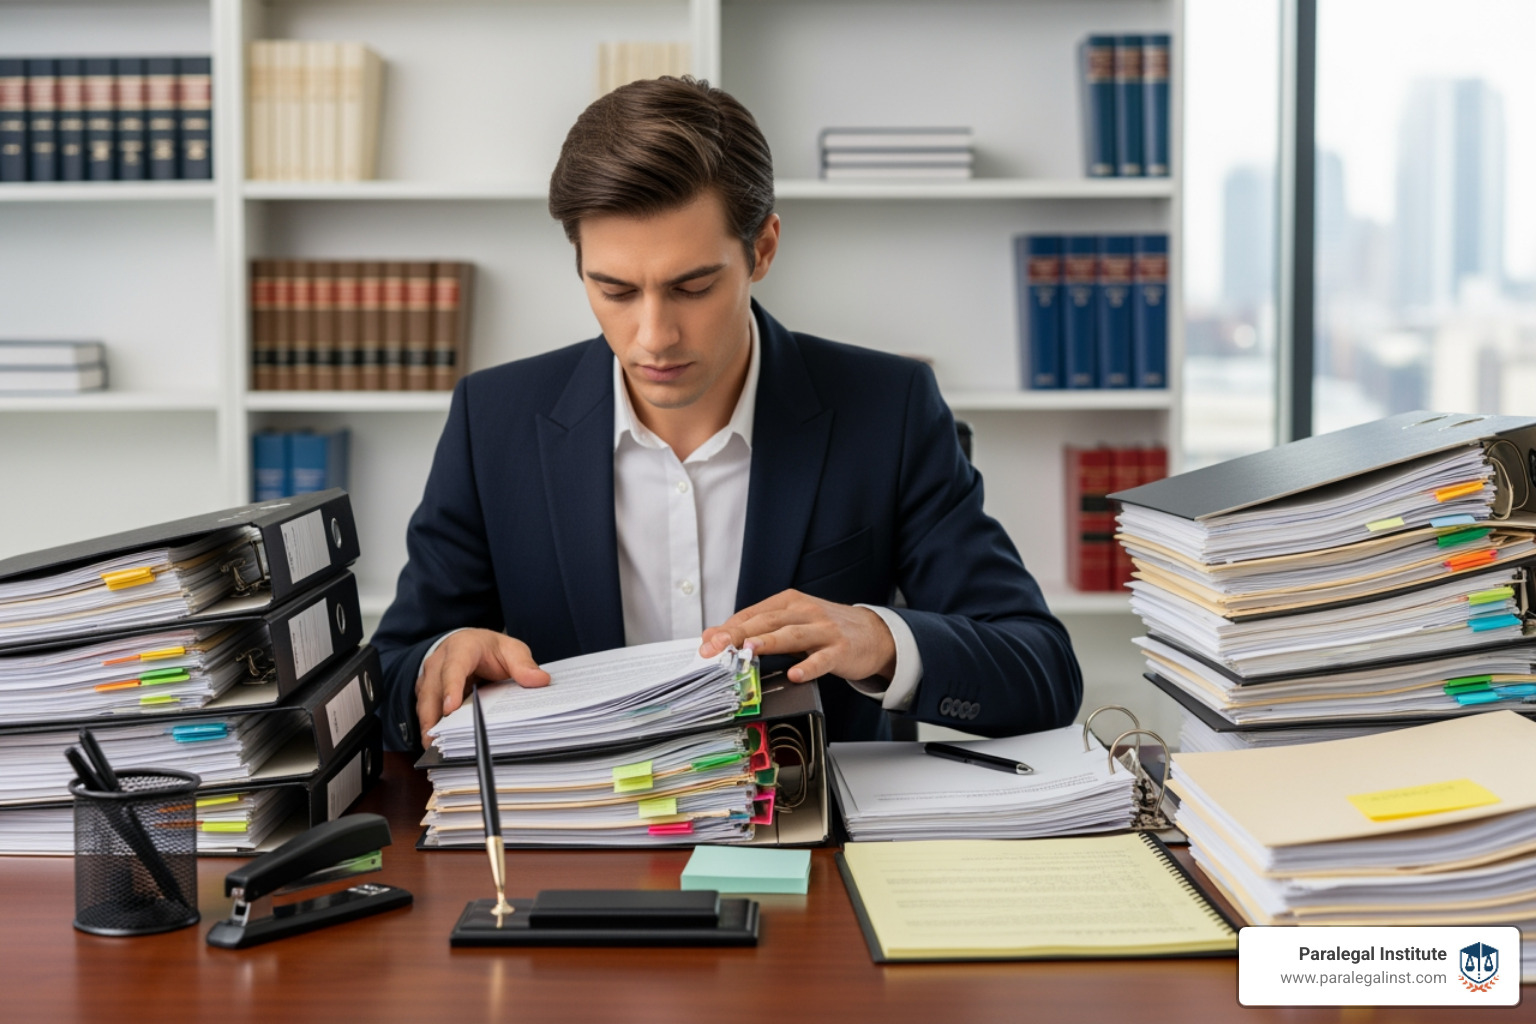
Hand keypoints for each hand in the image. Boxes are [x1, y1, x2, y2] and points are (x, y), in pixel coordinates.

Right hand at [415, 628, 549, 737]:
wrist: (468, 644)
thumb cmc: (489, 649)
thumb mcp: (510, 650)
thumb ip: (523, 664)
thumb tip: (541, 680)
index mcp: (461, 648)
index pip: (453, 668)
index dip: (451, 688)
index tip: (451, 708)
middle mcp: (438, 662)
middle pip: (433, 691)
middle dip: (435, 716)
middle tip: (440, 743)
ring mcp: (428, 678)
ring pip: (424, 704)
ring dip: (428, 727)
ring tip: (435, 751)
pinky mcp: (425, 693)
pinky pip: (424, 712)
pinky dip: (430, 729)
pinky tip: (437, 747)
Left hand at [699, 590, 896, 683]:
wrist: (874, 634)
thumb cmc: (826, 629)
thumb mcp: (792, 622)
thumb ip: (757, 628)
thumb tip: (714, 636)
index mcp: (789, 602)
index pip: (752, 613)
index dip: (728, 628)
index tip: (706, 642)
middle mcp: (805, 611)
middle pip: (767, 621)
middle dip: (738, 634)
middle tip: (715, 648)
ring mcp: (824, 630)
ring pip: (791, 635)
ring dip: (768, 642)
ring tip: (749, 651)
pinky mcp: (840, 649)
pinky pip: (822, 659)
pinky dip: (808, 667)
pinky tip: (795, 674)